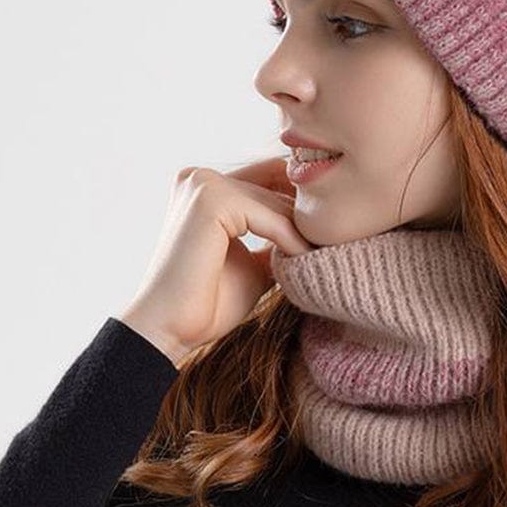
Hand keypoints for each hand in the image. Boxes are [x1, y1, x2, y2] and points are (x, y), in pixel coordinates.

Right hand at [118, 156, 313, 365]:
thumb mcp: (254, 263)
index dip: (300, 201)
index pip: (268, 175)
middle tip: (338, 237)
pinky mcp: (210, 200)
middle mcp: (199, 177)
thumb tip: (316, 233)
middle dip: (306, 213)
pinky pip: (269, 217)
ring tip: (323, 254)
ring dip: (302, 230)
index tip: (330, 228)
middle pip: (275, 184)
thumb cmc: (208, 303)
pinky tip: (302, 260)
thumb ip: (276, 240)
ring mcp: (202, 184)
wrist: (169, 331)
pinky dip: (289, 240)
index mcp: (204, 187)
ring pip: (275, 202)